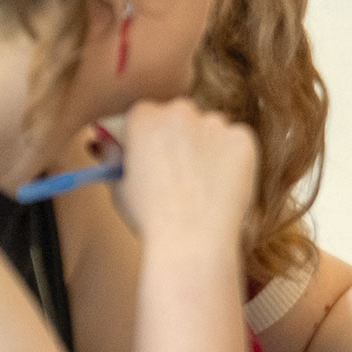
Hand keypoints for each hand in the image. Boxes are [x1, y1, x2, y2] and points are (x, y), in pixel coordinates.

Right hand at [112, 99, 256, 244]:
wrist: (192, 239)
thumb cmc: (151, 218)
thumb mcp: (118, 185)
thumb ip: (113, 157)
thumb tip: (108, 145)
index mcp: (143, 117)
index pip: (147, 116)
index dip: (151, 138)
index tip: (156, 156)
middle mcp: (179, 111)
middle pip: (181, 117)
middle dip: (182, 137)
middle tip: (183, 172)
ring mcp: (214, 123)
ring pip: (212, 129)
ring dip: (209, 147)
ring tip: (204, 185)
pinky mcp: (242, 138)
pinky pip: (238, 142)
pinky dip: (233, 159)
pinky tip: (224, 185)